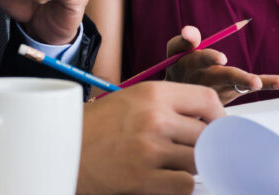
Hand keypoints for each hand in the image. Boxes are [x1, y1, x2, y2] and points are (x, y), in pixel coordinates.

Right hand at [78, 81, 224, 194]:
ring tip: (174, 164)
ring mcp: (150, 149)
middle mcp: (155, 118)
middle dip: (206, 145)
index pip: (207, 100)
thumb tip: (205, 120)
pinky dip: (180, 185)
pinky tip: (165, 179)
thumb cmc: (95, 126)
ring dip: (192, 166)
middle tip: (193, 150)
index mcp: (152, 93)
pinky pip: (185, 184)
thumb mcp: (130, 100)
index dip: (218, 116)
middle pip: (208, 133)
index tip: (216, 127)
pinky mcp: (143, 178)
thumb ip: (166, 105)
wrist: (60, 149)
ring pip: (199, 160)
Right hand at [164, 26, 278, 103]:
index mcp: (192, 65)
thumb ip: (184, 40)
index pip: (200, 60)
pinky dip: (273, 82)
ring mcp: (224, 90)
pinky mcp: (235, 93)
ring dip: (264, 83)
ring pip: (244, 86)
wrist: (180, 100)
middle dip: (241, 79)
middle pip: (226, 78)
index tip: (221, 57)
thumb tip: (192, 33)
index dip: (210, 58)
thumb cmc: (179, 66)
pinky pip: (254, 87)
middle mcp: (209, 80)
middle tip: (254, 82)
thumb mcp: (175, 50)